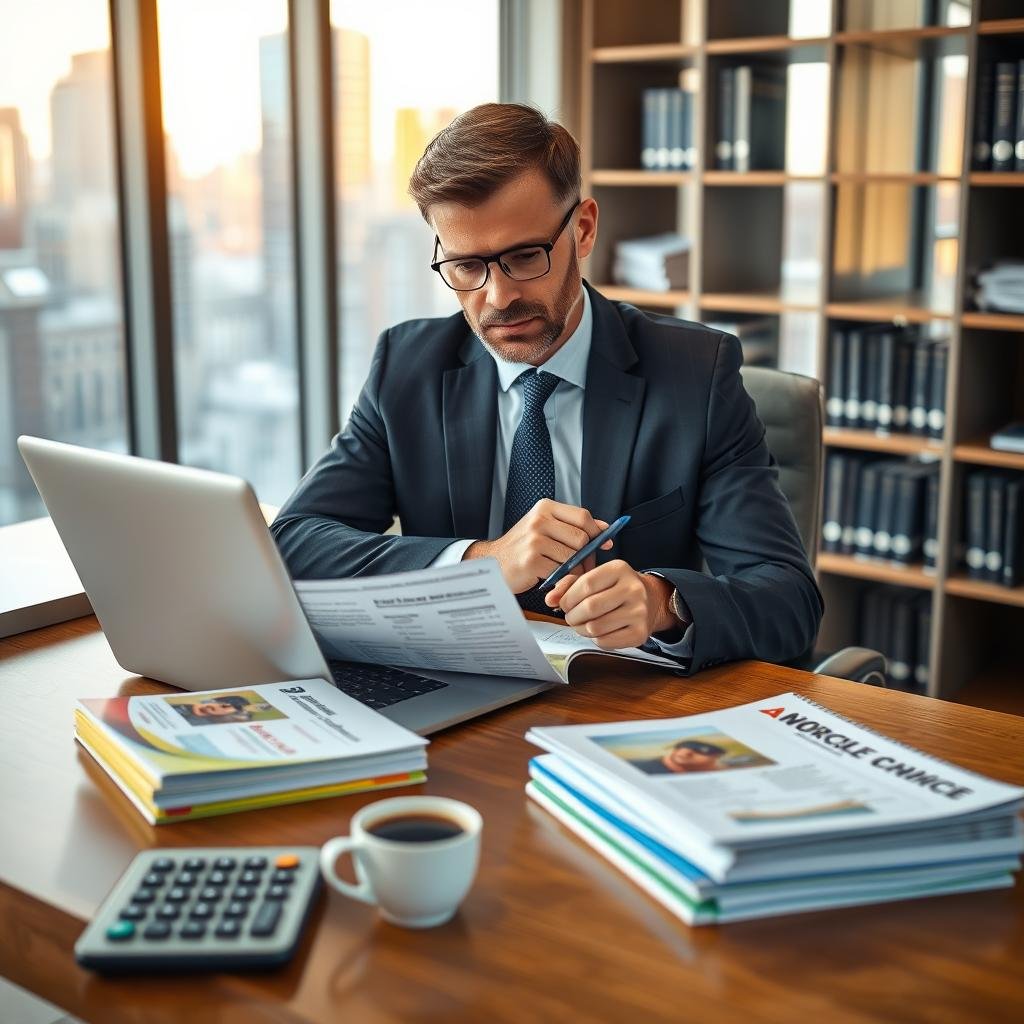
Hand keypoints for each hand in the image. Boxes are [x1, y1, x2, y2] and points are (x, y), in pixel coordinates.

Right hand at [463, 499, 610, 594]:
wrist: (492, 563)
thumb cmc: (523, 547)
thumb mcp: (545, 528)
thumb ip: (573, 526)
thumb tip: (606, 529)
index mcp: (544, 508)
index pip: (582, 516)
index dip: (598, 532)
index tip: (606, 544)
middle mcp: (538, 521)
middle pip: (581, 538)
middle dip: (587, 556)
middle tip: (583, 566)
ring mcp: (534, 541)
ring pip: (573, 557)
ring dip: (575, 570)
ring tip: (566, 574)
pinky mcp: (531, 561)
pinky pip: (561, 572)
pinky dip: (562, 579)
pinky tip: (554, 579)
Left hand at [543, 560, 678, 649]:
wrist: (651, 601)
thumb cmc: (615, 588)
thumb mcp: (595, 578)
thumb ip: (569, 585)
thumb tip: (549, 599)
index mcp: (620, 569)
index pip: (586, 583)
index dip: (568, 597)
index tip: (563, 604)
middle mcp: (633, 589)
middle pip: (590, 607)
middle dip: (572, 616)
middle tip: (570, 617)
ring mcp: (639, 612)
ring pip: (595, 627)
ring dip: (580, 629)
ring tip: (581, 625)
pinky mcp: (640, 633)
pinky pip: (605, 641)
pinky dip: (594, 639)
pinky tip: (597, 631)